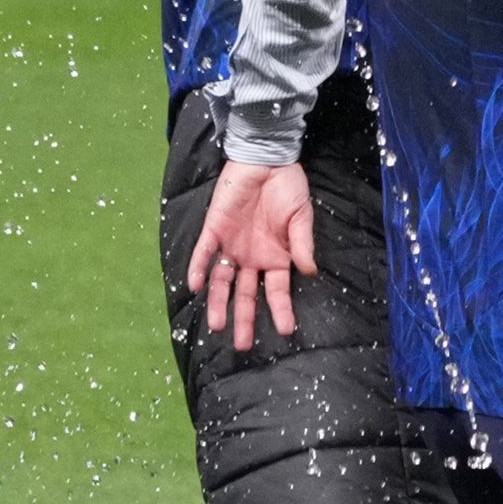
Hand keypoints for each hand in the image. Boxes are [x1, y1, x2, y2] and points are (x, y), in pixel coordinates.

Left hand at [188, 159, 316, 349]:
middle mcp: (252, 257)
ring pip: (221, 281)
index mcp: (276, 258)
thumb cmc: (288, 187)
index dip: (280, 310)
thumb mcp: (301, 216)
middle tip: (242, 344)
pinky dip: (197, 268)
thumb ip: (302, 243)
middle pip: (245, 294)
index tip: (285, 330)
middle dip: (244, 319)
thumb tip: (309, 270)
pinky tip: (193, 286)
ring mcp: (231, 245)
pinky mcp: (214, 229)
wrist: (266, 159)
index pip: (276, 292)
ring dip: (218, 302)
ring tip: (216, 325)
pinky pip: (203, 252)